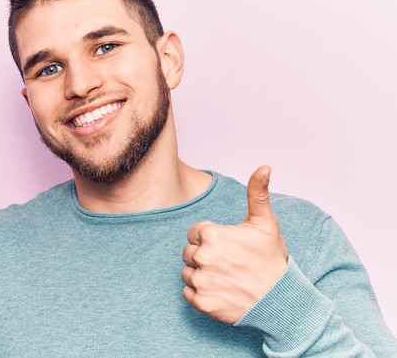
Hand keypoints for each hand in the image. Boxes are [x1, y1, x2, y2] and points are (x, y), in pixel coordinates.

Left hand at [181, 166, 287, 322]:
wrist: (280, 300)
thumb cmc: (271, 260)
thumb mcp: (265, 223)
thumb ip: (257, 193)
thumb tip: (264, 167)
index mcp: (213, 234)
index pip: (194, 233)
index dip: (211, 239)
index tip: (229, 247)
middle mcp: (202, 256)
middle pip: (188, 252)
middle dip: (204, 256)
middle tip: (229, 263)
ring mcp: (201, 280)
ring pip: (187, 272)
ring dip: (201, 275)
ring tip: (226, 277)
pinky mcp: (201, 302)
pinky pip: (188, 292)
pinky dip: (200, 293)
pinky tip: (220, 291)